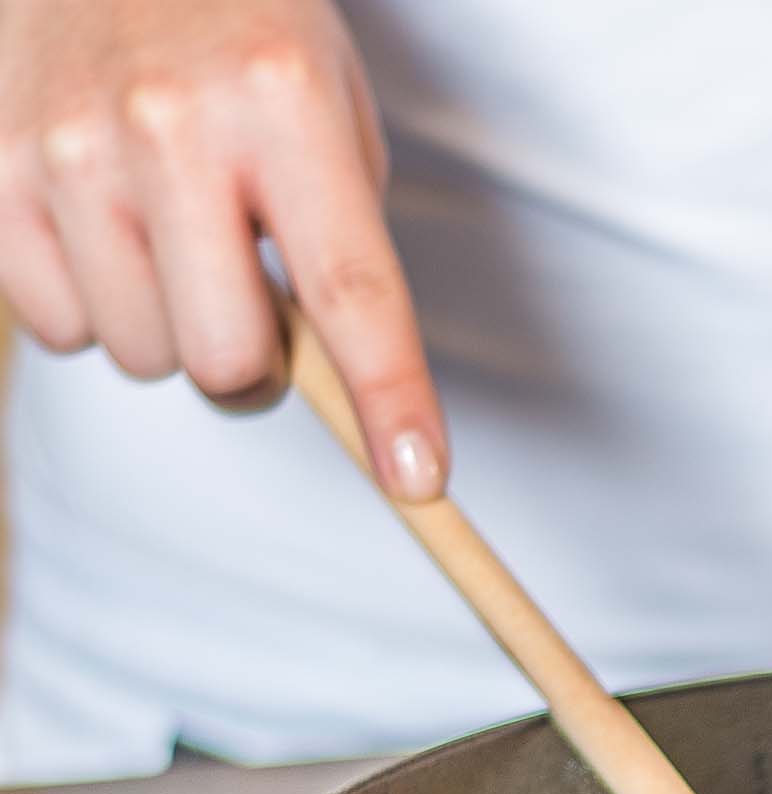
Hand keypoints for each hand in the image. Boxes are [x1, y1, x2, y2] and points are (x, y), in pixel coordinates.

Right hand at [0, 0, 445, 498]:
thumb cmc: (244, 40)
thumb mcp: (332, 110)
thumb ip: (343, 241)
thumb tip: (346, 389)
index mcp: (284, 102)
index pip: (351, 290)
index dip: (391, 398)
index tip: (418, 478)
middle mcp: (171, 124)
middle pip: (227, 358)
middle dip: (256, 369)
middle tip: (256, 310)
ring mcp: (68, 147)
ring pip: (143, 356)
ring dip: (173, 330)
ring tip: (173, 236)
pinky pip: (59, 328)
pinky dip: (96, 308)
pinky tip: (109, 229)